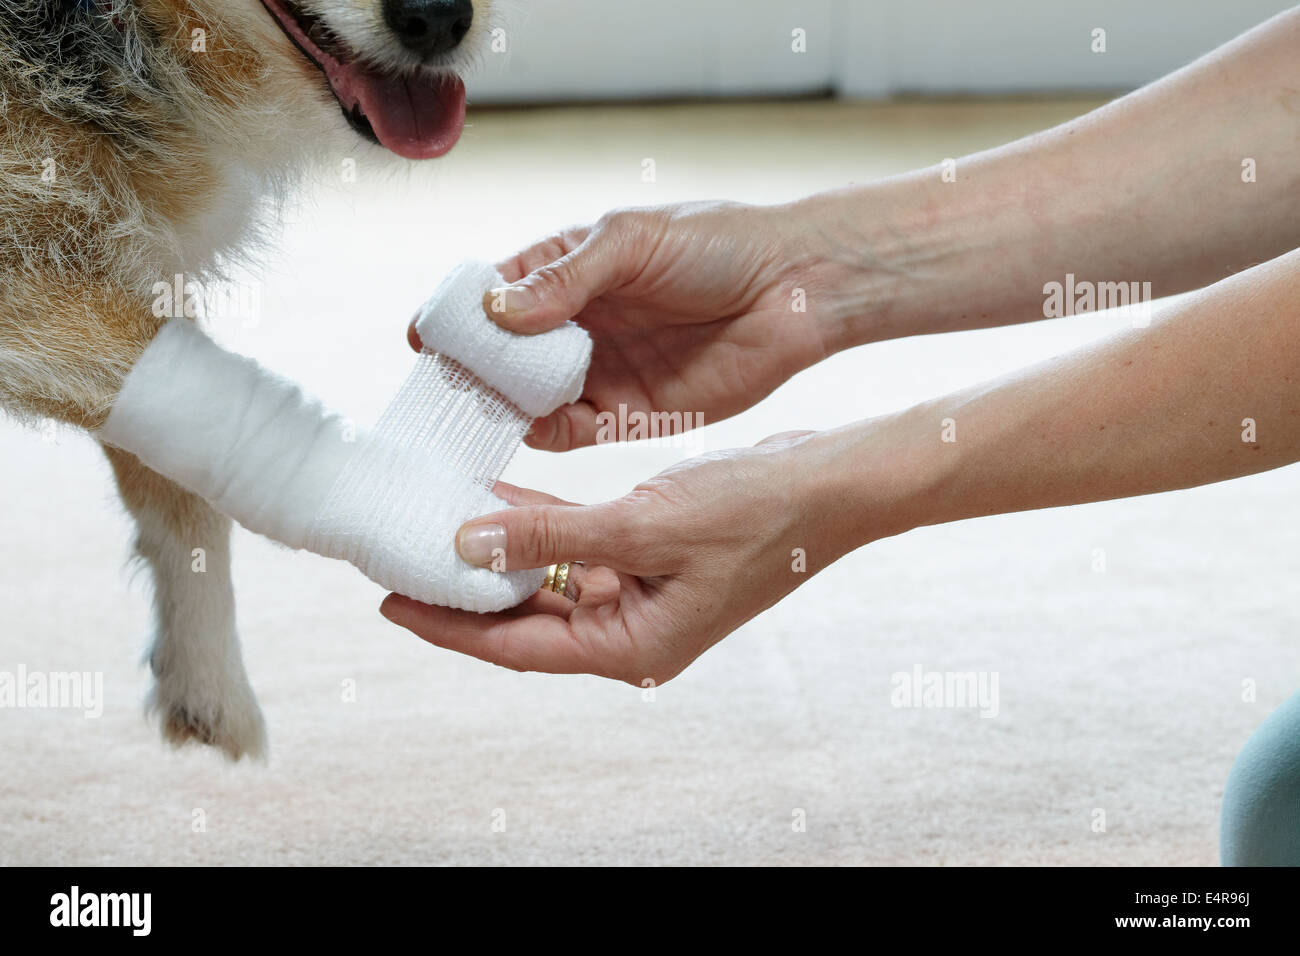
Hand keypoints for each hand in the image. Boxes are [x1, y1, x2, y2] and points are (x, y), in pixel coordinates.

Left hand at [380, 430, 856, 683]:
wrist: (829, 484)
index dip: (451, 627)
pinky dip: (543, 529)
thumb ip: (549, 535)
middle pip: (528, 619)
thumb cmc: (754, 512)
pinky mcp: (654, 563)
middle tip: (403, 558)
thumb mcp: (641, 524)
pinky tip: (504, 498)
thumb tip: (465, 545)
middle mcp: (634, 632)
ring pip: (550, 583)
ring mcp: (645, 599)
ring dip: (502, 554)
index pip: (519, 647)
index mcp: (633, 648)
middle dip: (467, 590)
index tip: (390, 601)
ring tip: (440, 522)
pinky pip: (580, 553)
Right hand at [409, 201, 850, 450]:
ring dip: (502, 408)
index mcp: (565, 271)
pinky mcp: (629, 415)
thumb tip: (494, 312)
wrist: (793, 289)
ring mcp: (598, 371)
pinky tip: (531, 430)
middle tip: (442, 391)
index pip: (490, 296)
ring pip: (528, 399)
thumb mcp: (632, 242)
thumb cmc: (717, 244)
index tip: (426, 339)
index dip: (455, 317)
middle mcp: (573, 325)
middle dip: (469, 372)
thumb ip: (565, 279)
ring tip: (477, 417)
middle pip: (500, 356)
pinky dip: (544, 435)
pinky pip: (571, 431)